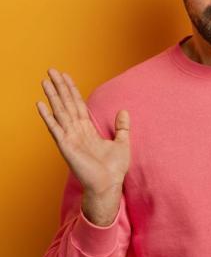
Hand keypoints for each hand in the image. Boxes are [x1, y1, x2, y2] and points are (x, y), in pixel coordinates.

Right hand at [36, 68, 130, 195]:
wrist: (109, 185)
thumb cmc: (114, 168)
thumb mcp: (123, 142)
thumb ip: (122, 127)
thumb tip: (124, 111)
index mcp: (88, 130)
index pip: (78, 105)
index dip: (72, 90)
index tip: (66, 76)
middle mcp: (76, 131)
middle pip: (66, 104)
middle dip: (59, 87)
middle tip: (51, 71)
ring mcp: (70, 138)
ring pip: (60, 112)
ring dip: (52, 96)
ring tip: (45, 81)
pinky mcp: (66, 146)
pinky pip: (55, 128)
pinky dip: (48, 116)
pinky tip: (40, 104)